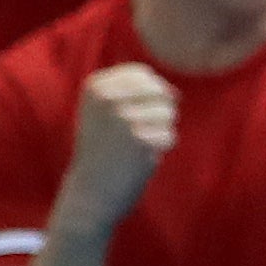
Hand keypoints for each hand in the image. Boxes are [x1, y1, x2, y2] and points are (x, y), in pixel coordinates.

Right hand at [59, 62, 180, 233]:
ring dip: (159, 131)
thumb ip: (133, 92)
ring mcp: (123, 117)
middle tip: (136, 133)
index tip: (136, 114)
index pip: (143, 74)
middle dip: (159, 111)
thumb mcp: (104, 111)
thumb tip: (174, 91)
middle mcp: (107, 98)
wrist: (91, 190)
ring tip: (135, 146)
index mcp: (94, 86)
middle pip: (160, 91)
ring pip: (168, 113)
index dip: (152, 92)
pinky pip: (170, 136)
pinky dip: (160, 149)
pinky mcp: (140, 139)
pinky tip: (139, 158)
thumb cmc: (102, 150)